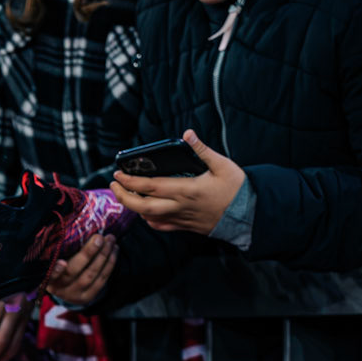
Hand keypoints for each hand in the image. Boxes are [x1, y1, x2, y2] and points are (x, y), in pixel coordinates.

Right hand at [43, 232, 116, 306]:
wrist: (64, 287)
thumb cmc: (58, 264)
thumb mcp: (52, 257)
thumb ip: (58, 247)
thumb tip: (73, 225)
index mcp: (46, 277)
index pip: (49, 275)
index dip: (56, 270)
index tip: (61, 262)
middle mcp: (58, 288)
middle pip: (73, 271)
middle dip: (88, 253)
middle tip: (99, 238)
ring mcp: (73, 295)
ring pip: (90, 275)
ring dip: (103, 256)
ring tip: (110, 240)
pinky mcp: (87, 297)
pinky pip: (101, 280)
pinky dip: (109, 264)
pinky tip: (114, 251)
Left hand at [109, 129, 243, 233]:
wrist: (248, 215)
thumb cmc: (237, 189)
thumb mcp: (222, 164)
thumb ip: (202, 150)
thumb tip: (188, 133)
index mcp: (186, 189)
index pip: (150, 186)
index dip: (130, 181)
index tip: (118, 173)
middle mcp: (179, 206)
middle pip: (142, 206)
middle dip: (123, 196)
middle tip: (113, 185)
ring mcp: (180, 218)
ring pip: (148, 217)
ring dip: (132, 207)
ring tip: (125, 194)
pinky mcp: (184, 226)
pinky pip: (161, 226)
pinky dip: (148, 219)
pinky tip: (145, 211)